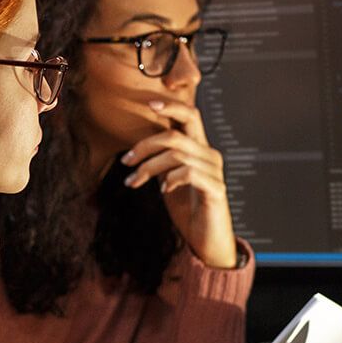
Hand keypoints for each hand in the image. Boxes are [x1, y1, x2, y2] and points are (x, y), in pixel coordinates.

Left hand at [119, 99, 238, 268]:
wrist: (206, 239)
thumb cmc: (188, 209)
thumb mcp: (168, 179)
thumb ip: (161, 161)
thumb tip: (139, 148)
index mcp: (199, 149)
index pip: (190, 116)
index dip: (170, 106)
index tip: (148, 104)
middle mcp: (210, 155)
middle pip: (176, 134)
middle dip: (145, 145)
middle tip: (126, 160)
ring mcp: (214, 171)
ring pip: (176, 154)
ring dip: (149, 167)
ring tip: (134, 181)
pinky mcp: (215, 189)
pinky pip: (188, 173)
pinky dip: (170, 178)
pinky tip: (164, 190)